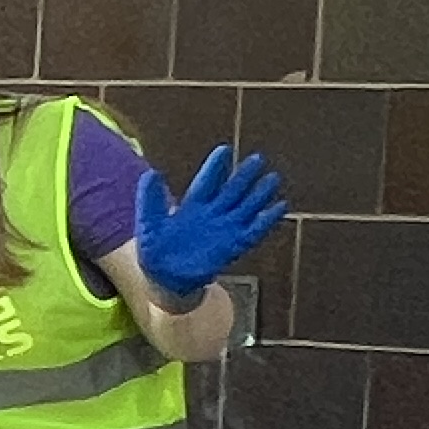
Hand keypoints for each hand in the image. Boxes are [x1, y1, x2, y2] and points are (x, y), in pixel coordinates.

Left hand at [134, 143, 287, 303]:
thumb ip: (150, 199)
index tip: (224, 149)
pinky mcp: (233, 246)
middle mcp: (212, 214)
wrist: (163, 278)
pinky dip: (267, 220)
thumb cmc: (155, 249)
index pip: (207, 181)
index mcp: (192, 206)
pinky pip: (254, 231)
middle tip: (258, 158)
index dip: (215, 167)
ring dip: (259, 194)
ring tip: (273, 178)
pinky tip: (280, 207)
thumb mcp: (148, 222)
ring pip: (247, 207)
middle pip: (232, 191)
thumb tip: (152, 172)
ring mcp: (224, 229)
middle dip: (244, 176)